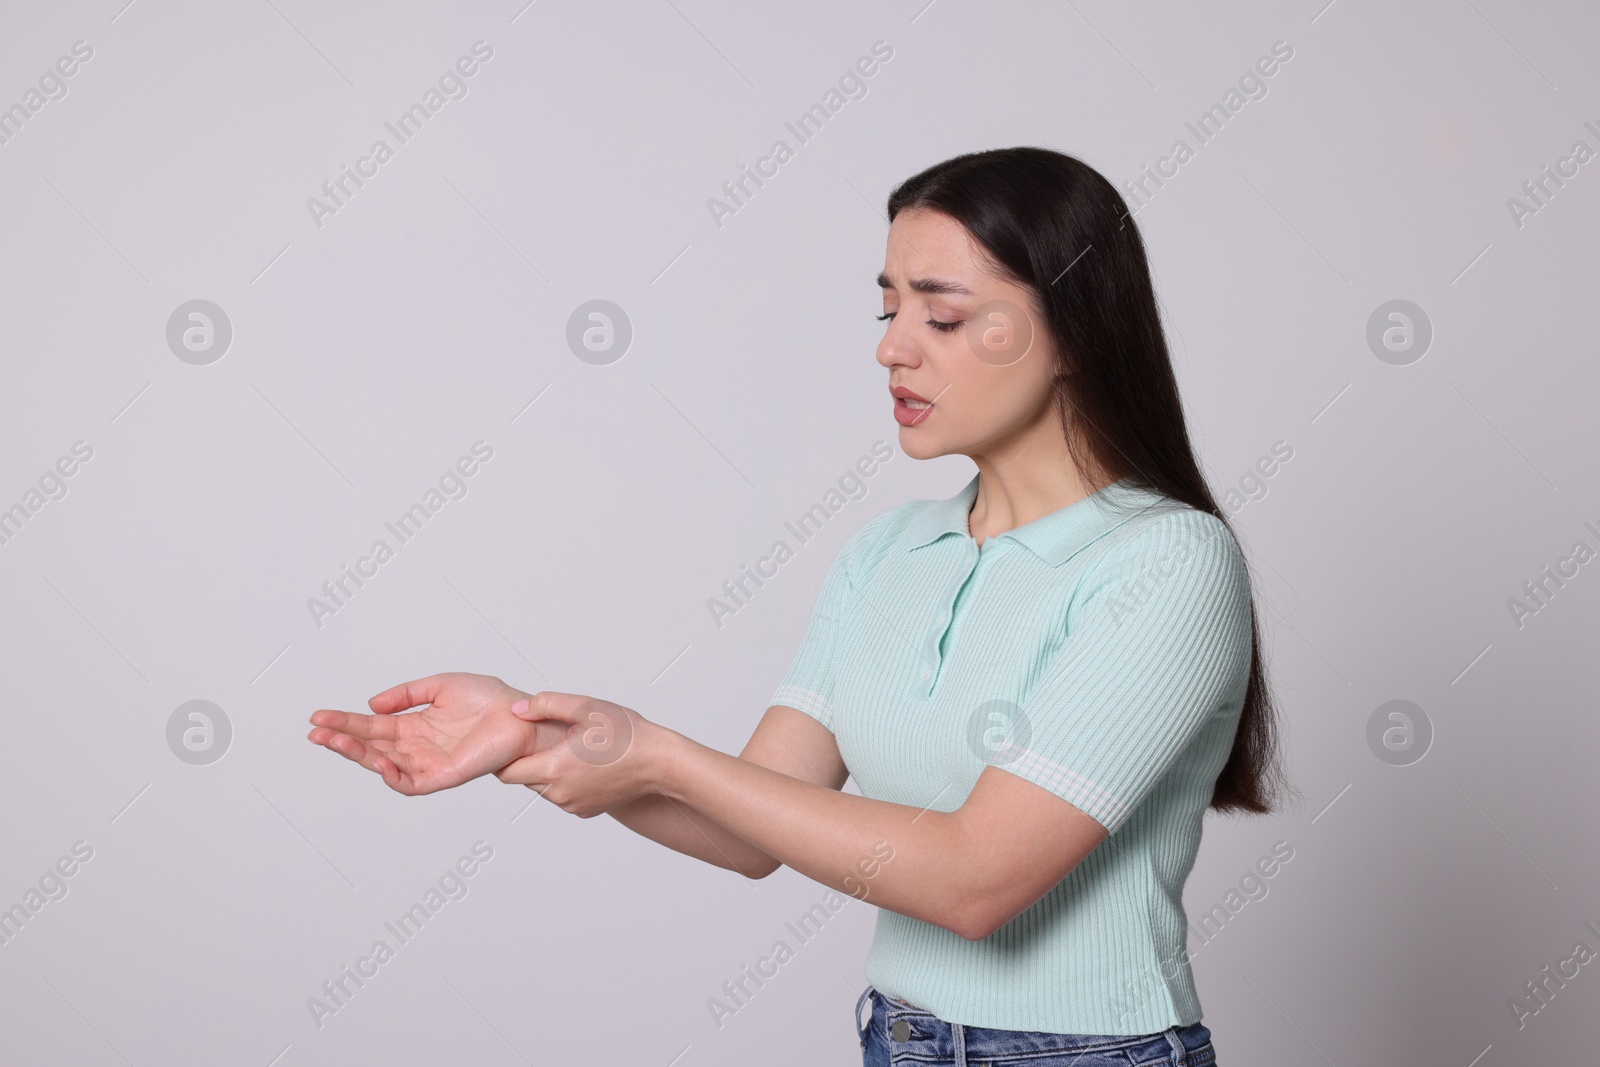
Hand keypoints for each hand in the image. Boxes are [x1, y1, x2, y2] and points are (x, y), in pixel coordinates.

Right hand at [307, 672, 567, 795]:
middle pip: (370, 746)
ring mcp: (428, 762)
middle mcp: (417, 746)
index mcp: (414, 724)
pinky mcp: (444, 776)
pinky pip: (411, 783)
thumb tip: (372, 705)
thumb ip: (406, 694)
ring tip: (334, 741)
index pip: (371, 726)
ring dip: (358, 754)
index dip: (345, 722)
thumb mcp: (440, 685)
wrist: (521, 714)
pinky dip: (392, 776)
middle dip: (341, 739)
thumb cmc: (490, 699)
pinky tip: (376, 761)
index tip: (318, 717)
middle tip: (315, 732)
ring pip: (383, 764)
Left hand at [495, 692, 671, 817]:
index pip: (507, 771)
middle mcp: (559, 794)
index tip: (521, 738)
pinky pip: (564, 796)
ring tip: (573, 749)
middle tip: (552, 737)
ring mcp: (573, 806)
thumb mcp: (585, 708)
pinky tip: (586, 763)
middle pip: (525, 778)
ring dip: (550, 770)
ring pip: (544, 788)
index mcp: (553, 769)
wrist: (659, 763)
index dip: (509, 754)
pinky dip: (567, 782)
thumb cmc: (626, 734)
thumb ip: (545, 705)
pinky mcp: (586, 811)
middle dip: (531, 759)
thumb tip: (517, 712)